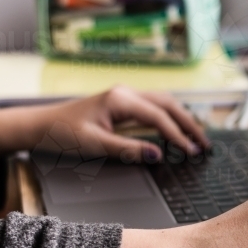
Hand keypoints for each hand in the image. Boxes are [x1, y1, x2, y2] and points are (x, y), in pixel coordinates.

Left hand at [0, 87, 209, 160]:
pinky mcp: (123, 103)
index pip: (159, 117)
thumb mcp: (95, 145)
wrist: (42, 125)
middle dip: (189, 123)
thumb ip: (128, 150)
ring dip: (182, 118)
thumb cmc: (62, 135)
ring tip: (197, 137)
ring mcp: (125, 96)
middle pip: (168, 104)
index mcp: (120, 100)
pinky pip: (154, 106)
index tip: (192, 152)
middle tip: (205, 143)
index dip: (178, 135)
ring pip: (164, 103)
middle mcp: (126, 93)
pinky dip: (170, 117)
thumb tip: (157, 154)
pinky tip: (178, 128)